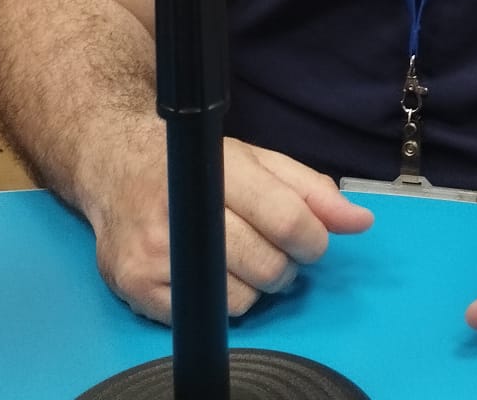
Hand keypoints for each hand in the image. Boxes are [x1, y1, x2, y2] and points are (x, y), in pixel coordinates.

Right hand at [91, 136, 374, 321]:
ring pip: (243, 297)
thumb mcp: (257, 161)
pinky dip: (219, 299)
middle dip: (284, 262)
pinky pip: (207, 315)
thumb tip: (360, 221)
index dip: (312, 238)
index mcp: (219, 170)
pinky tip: (209, 270)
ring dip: (252, 283)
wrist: (116, 164)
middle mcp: (184, 210)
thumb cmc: (194, 163)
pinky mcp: (136, 285)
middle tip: (269, 245)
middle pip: (269, 266)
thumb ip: (311, 191)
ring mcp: (156, 251)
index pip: (287, 220)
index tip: (310, 239)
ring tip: (235, 254)